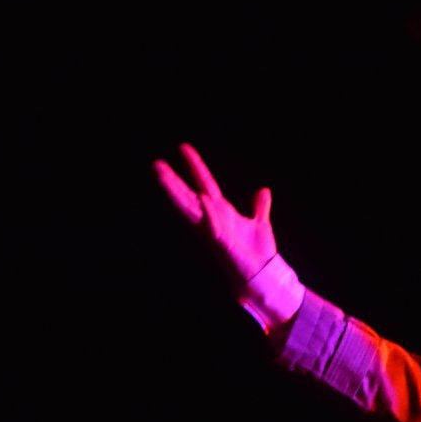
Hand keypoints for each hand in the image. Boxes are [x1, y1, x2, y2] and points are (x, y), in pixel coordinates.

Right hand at [152, 142, 277, 289]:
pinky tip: (203, 197)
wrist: (264, 274)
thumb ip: (259, 207)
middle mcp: (213, 220)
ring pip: (191, 210)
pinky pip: (213, 226)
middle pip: (189, 196)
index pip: (205, 183)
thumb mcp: (259, 223)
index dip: (195, 166)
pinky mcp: (223, 245)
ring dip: (177, 193)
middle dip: (173, 181)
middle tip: (156, 163)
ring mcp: (215, 232)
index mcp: (221, 212)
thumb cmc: (258, 253)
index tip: (183, 147)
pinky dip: (209, 213)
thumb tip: (263, 190)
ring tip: (162, 176)